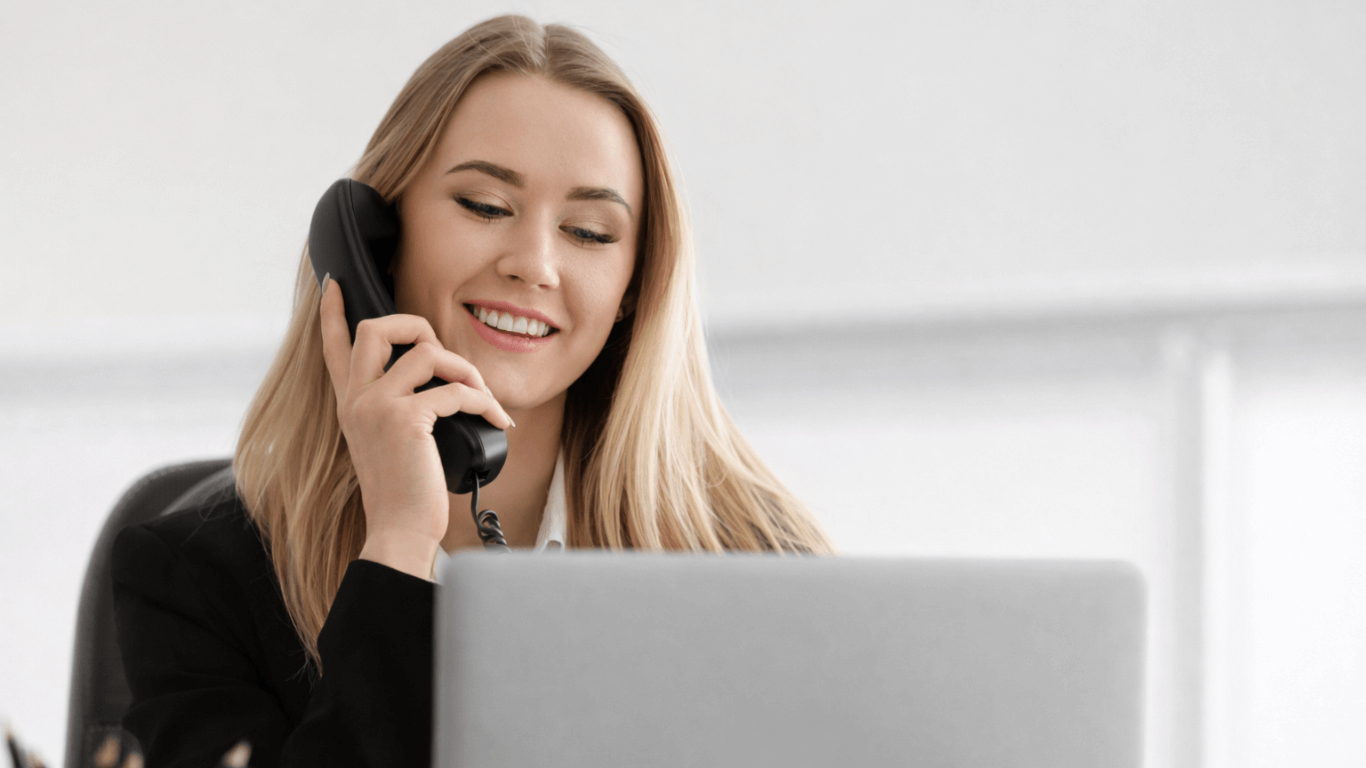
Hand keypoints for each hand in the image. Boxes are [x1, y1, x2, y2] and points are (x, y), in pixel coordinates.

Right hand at [318, 277, 512, 578]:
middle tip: (447, 357)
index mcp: (350, 403)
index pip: (332, 346)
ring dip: (467, 371)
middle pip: (376, 328)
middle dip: (418, 326)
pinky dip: (486, 402)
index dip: (331, 311)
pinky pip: (457, 390)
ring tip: (484, 398)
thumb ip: (398, 408)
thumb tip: (437, 379)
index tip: (331, 283)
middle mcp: (356, 400)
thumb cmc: (406, 493)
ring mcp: (377, 406)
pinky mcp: (406, 419)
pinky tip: (499, 421)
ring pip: (428, 352)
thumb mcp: (391, 443)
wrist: (400, 530)